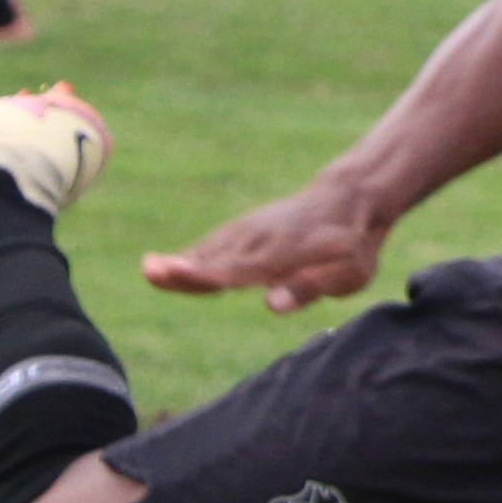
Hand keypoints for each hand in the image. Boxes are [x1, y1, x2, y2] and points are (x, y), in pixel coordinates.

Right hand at [142, 182, 388, 314]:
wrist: (348, 198)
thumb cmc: (353, 245)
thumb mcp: (351, 272)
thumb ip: (311, 286)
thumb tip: (270, 304)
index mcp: (288, 251)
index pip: (242, 268)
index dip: (209, 273)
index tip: (178, 271)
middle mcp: (262, 238)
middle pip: (218, 259)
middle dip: (184, 269)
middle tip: (149, 272)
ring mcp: (250, 230)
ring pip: (210, 251)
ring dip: (180, 262)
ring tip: (148, 270)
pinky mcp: (245, 229)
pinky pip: (213, 245)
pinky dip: (191, 256)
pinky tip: (167, 267)